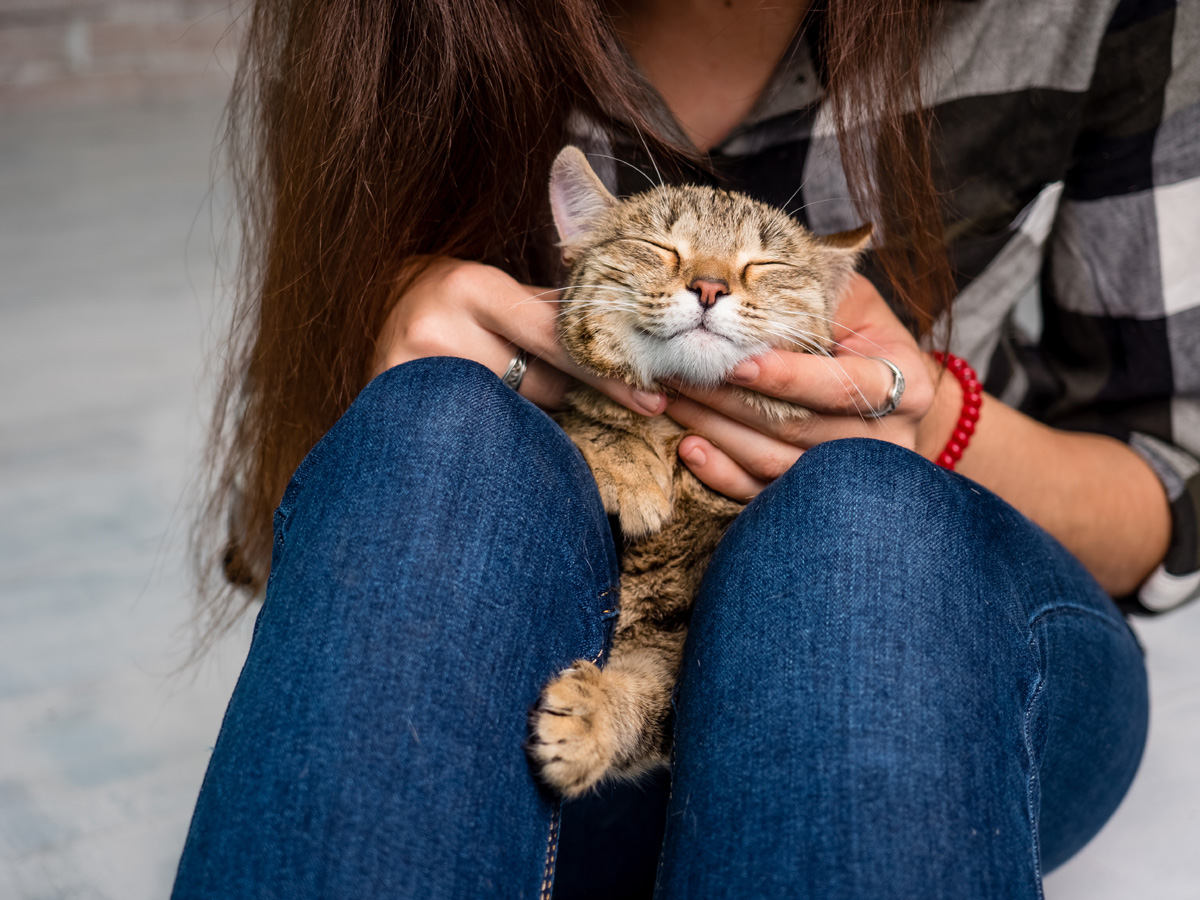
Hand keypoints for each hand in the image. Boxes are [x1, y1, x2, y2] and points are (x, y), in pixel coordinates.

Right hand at [372, 258, 666, 414]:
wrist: (376, 304)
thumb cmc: (456, 295)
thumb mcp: (500, 288)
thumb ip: (555, 311)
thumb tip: (635, 343)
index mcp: (473, 287)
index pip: (555, 338)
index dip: (607, 372)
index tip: (652, 399)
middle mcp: (439, 328)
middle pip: (541, 385)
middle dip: (575, 394)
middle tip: (607, 402)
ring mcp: (415, 373)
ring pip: (516, 416)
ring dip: (537, 415)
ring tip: (524, 397)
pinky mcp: (397, 407)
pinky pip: (481, 434)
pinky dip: (504, 433)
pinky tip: (502, 426)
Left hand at [665, 274, 952, 500]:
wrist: (889, 396)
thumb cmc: (863, 335)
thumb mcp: (855, 303)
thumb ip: (818, 295)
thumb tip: (752, 282)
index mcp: (904, 385)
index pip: (842, 386)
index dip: (787, 377)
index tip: (736, 362)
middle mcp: (885, 439)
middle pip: (798, 428)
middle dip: (731, 400)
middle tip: (679, 372)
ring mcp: (851, 477)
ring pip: (775, 463)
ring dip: (717, 432)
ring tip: (673, 401)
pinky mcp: (817, 497)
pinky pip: (763, 494)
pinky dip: (722, 473)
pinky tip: (688, 448)